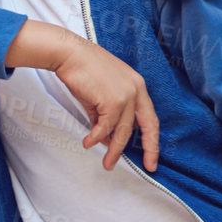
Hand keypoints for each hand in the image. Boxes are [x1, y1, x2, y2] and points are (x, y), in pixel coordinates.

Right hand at [51, 38, 159, 171]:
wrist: (69, 53)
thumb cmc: (82, 69)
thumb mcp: (100, 93)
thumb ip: (106, 115)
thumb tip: (106, 138)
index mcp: (137, 86)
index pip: (150, 117)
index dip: (152, 138)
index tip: (152, 156)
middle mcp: (136, 90)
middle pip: (147, 127)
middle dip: (149, 149)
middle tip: (147, 167)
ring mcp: (125, 95)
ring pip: (123, 131)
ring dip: (114, 150)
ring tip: (107, 163)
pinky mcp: (111, 101)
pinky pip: (105, 127)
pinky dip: (96, 137)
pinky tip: (88, 143)